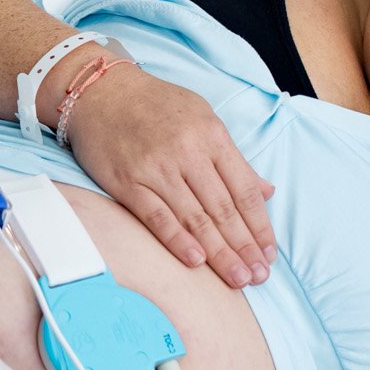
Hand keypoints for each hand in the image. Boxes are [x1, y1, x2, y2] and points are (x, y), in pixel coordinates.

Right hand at [63, 65, 276, 286]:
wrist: (100, 91)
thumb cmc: (155, 105)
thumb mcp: (202, 118)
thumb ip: (232, 158)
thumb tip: (265, 192)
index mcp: (211, 136)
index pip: (244, 189)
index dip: (259, 225)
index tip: (269, 253)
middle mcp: (187, 152)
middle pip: (223, 209)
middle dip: (244, 247)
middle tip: (258, 276)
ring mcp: (156, 168)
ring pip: (195, 218)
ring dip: (219, 253)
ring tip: (237, 278)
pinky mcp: (127, 181)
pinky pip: (156, 216)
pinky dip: (177, 240)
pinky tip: (196, 261)